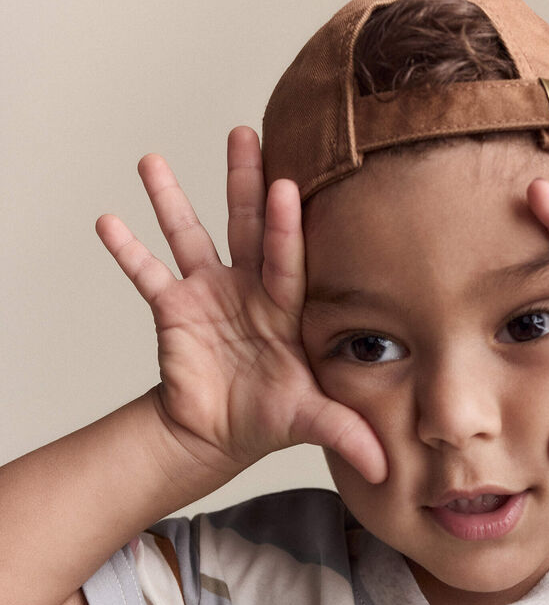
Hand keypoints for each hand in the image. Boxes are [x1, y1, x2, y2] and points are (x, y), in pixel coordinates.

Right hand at [95, 127, 386, 482]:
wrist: (220, 435)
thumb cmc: (271, 418)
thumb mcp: (311, 422)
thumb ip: (346, 434)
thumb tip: (384, 472)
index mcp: (286, 307)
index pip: (288, 260)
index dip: (286, 227)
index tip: (288, 187)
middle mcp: (249, 289)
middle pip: (246, 227)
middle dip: (244, 181)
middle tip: (244, 132)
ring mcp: (209, 293)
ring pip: (191, 236)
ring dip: (172, 200)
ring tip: (153, 161)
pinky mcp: (173, 309)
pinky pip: (146, 275)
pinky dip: (127, 251)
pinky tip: (108, 221)